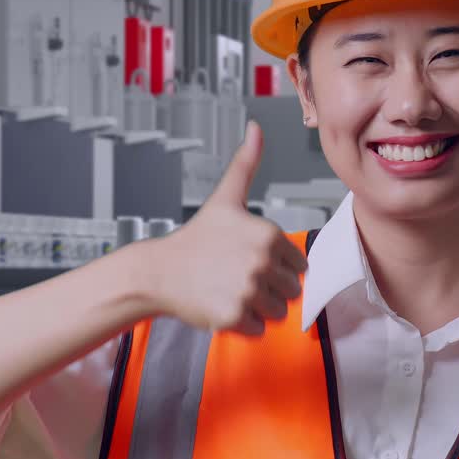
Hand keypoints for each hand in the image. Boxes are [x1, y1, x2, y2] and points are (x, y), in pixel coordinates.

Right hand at [146, 121, 307, 334]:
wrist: (158, 271)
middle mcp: (262, 261)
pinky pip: (259, 330)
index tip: (249, 260)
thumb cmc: (196, 238)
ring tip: (229, 290)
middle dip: (268, 289)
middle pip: (291, 291)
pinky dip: (243, 325)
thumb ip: (246, 164)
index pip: (299, 267)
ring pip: (277, 312)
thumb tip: (256, 128)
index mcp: (269, 235)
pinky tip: (221, 305)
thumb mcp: (226, 198)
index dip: (277, 267)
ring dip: (257, 308)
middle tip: (237, 277)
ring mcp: (248, 290)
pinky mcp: (234, 316)